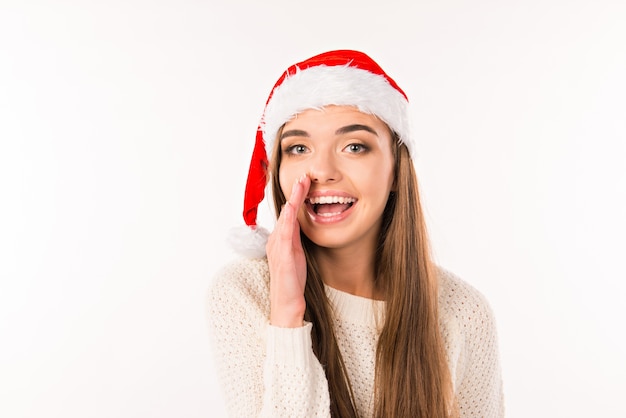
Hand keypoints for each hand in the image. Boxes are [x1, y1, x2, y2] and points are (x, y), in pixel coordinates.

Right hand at [266, 174, 310, 327]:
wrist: (287, 304)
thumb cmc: (292, 280)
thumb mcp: (297, 254)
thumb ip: (297, 238)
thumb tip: (301, 222)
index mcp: (281, 239)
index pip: (290, 213)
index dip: (297, 197)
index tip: (305, 181)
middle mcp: (276, 240)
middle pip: (286, 212)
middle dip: (295, 193)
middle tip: (304, 176)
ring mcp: (277, 248)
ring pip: (285, 219)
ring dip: (292, 201)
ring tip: (299, 186)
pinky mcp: (282, 257)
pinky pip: (284, 235)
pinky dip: (287, 221)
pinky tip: (291, 210)